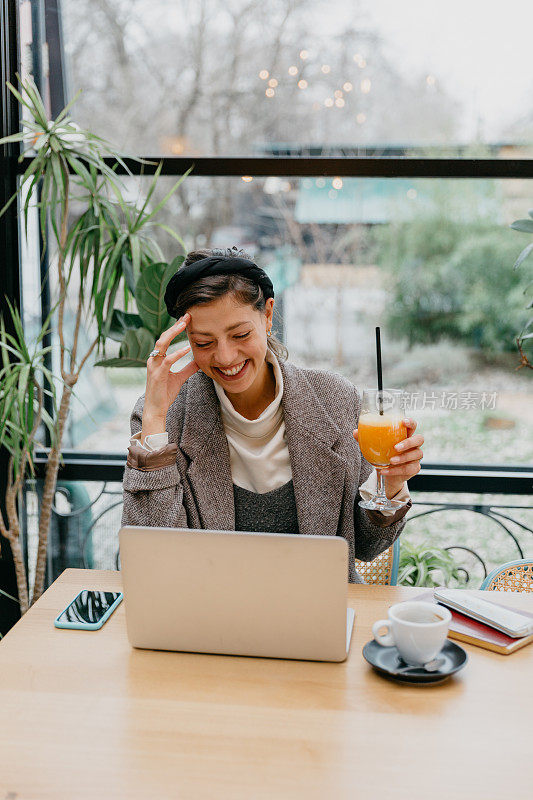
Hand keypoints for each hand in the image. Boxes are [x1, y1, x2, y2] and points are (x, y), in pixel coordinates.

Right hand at [142, 314, 198, 438]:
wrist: (156, 409)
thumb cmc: (164, 394)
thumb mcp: (179, 378)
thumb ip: (188, 368)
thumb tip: (198, 361)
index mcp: (157, 359)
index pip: (166, 339)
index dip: (175, 328)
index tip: (186, 319)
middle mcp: (153, 360)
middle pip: (163, 337)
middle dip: (175, 326)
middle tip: (187, 316)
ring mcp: (153, 366)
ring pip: (161, 344)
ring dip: (173, 333)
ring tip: (184, 325)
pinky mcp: (157, 375)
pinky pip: (167, 361)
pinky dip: (177, 354)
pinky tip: (186, 349)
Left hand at [353, 418, 423, 498]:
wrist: (388, 474)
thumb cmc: (384, 455)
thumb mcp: (375, 446)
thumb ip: (367, 438)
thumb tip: (355, 432)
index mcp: (405, 435)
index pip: (412, 425)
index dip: (410, 422)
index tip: (403, 422)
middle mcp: (413, 445)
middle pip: (419, 439)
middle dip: (408, 442)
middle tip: (396, 447)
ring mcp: (415, 457)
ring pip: (416, 455)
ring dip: (403, 458)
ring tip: (390, 461)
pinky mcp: (414, 468)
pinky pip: (408, 469)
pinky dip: (395, 471)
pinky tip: (385, 471)